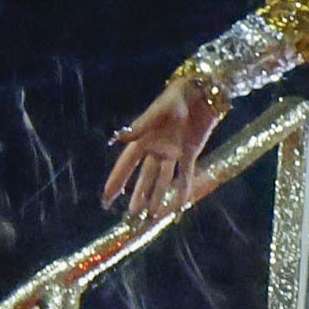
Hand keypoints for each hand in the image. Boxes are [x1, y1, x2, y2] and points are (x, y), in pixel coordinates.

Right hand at [104, 73, 220, 226]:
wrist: (202, 92)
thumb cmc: (176, 97)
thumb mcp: (158, 111)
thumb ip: (140, 126)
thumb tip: (117, 138)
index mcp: (142, 140)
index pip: (125, 165)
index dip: (115, 181)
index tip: (106, 198)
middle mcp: (155, 149)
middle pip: (143, 178)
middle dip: (137, 196)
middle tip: (130, 216)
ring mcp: (173, 152)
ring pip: (162, 180)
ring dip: (157, 196)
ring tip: (150, 215)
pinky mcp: (191, 152)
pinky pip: (186, 174)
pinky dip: (183, 189)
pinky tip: (179, 204)